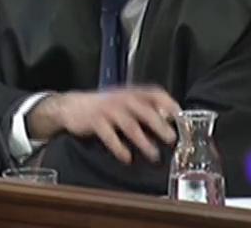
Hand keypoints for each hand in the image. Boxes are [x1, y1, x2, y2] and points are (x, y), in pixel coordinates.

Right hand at [28, 86, 179, 164]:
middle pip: (144, 110)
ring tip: (153, 155)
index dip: (168, 103)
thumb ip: (144, 108)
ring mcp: (107, 109)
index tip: (180, 116)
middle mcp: (121, 99)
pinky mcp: (95, 121)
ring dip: (143, 141)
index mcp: (131, 93)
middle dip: (159, 124)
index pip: (154, 92)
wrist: (71, 106)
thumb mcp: (123, 102)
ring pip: (129, 125)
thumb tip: (169, 121)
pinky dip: (119, 148)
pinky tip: (126, 157)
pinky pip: (109, 135)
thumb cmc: (102, 106)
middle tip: (171, 138)